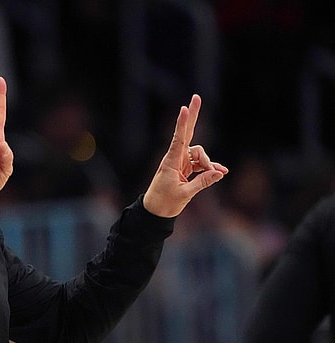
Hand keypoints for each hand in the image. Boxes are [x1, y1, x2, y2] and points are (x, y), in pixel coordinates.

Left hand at [143, 94, 228, 217]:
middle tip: (196, 97)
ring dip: (209, 163)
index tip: (184, 108)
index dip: (183, 123)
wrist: (155, 212)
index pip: (179, 138)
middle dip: (193, 116)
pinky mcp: (185, 168)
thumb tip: (219, 173)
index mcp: (171, 161)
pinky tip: (219, 173)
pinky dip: (209, 168)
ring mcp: (180, 162)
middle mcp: (175, 158)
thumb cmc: (165, 203)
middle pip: (187, 133)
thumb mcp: (185, 194)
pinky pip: (200, 163)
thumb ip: (202, 183)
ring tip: (216, 175)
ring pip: (200, 154)